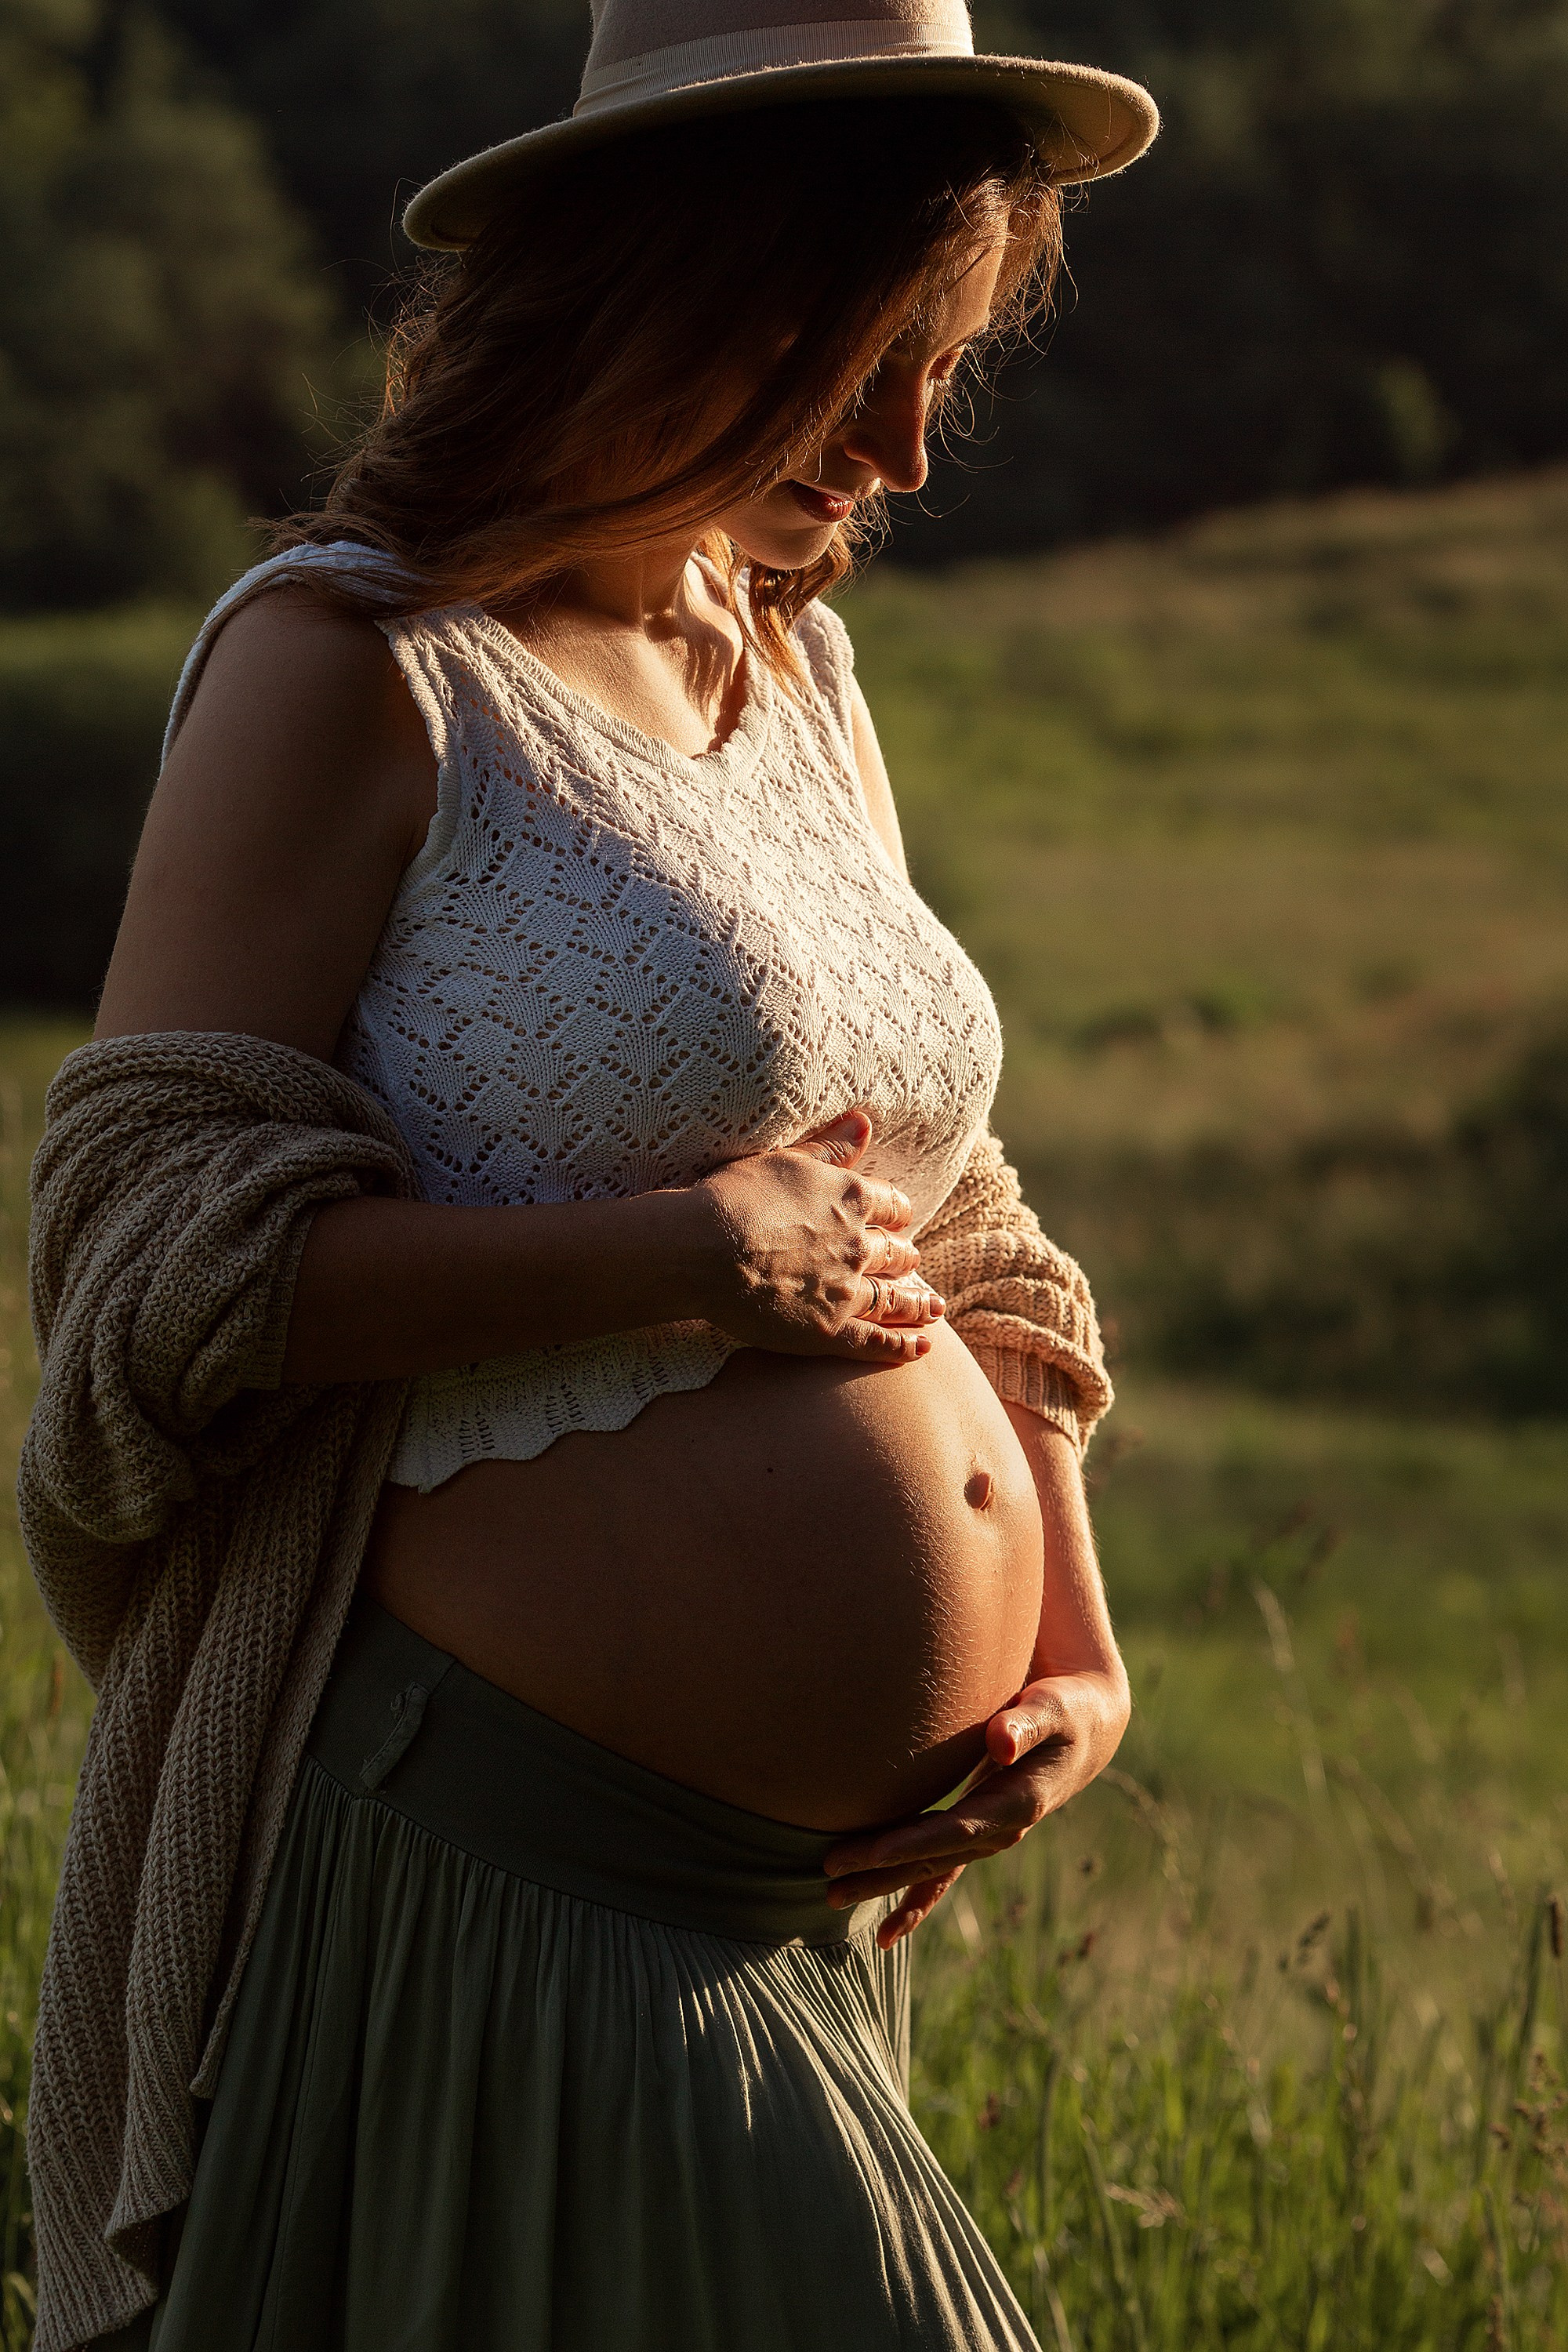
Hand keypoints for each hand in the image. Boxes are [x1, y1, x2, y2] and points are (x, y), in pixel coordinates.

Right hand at [685, 1110, 944, 1363]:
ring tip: (933, 1306)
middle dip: (905, 1256)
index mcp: (848, 1199)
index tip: (900, 1217)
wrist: (703, 1249)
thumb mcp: (784, 1159)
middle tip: (912, 1260)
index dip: (896, 1211)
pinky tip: (923, 1348)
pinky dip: (901, 1346)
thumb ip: (829, 1147)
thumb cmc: (733, 1196)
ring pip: (893, 1298)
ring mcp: (846, 1291)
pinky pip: (874, 1342)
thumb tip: (865, 1122)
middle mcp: (857, 1246)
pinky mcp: (828, 1331)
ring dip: (917, 1302)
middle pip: (894, 1251)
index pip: (888, 1203)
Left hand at [821, 1666, 1130, 1947]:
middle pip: (932, 1857)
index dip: (912, 1842)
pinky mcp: (975, 1830)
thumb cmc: (1066, 1710)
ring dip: (882, 1881)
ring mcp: (986, 1835)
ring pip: (928, 1866)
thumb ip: (1025, 1724)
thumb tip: (1000, 1743)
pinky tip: (885, 1931)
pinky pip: (941, 1871)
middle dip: (880, 1869)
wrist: (1085, 1731)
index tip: (869, 1853)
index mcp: (1017, 1804)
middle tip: (829, 1876)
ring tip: (832, 1895)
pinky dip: (915, 1901)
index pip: (955, 1829)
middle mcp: (1000, 1830)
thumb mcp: (1053, 1709)